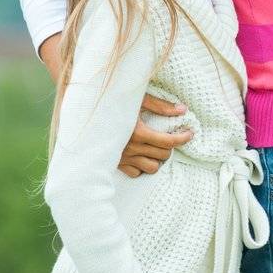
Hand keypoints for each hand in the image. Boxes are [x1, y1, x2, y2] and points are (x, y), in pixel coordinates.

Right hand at [43, 32, 190, 176]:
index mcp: (137, 132)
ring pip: (151, 168)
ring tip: (158, 148)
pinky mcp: (114, 164)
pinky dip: (143, 166)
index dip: (183, 138)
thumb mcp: (137, 99)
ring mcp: (121, 158)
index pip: (169, 141)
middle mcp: (129, 148)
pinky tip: (143, 155)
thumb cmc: (112, 101)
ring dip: (158, 159)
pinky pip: (135, 173)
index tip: (190, 133)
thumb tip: (182, 110)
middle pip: (163, 155)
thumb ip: (160, 106)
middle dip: (171, 146)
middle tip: (171, 137)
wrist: (82, 111)